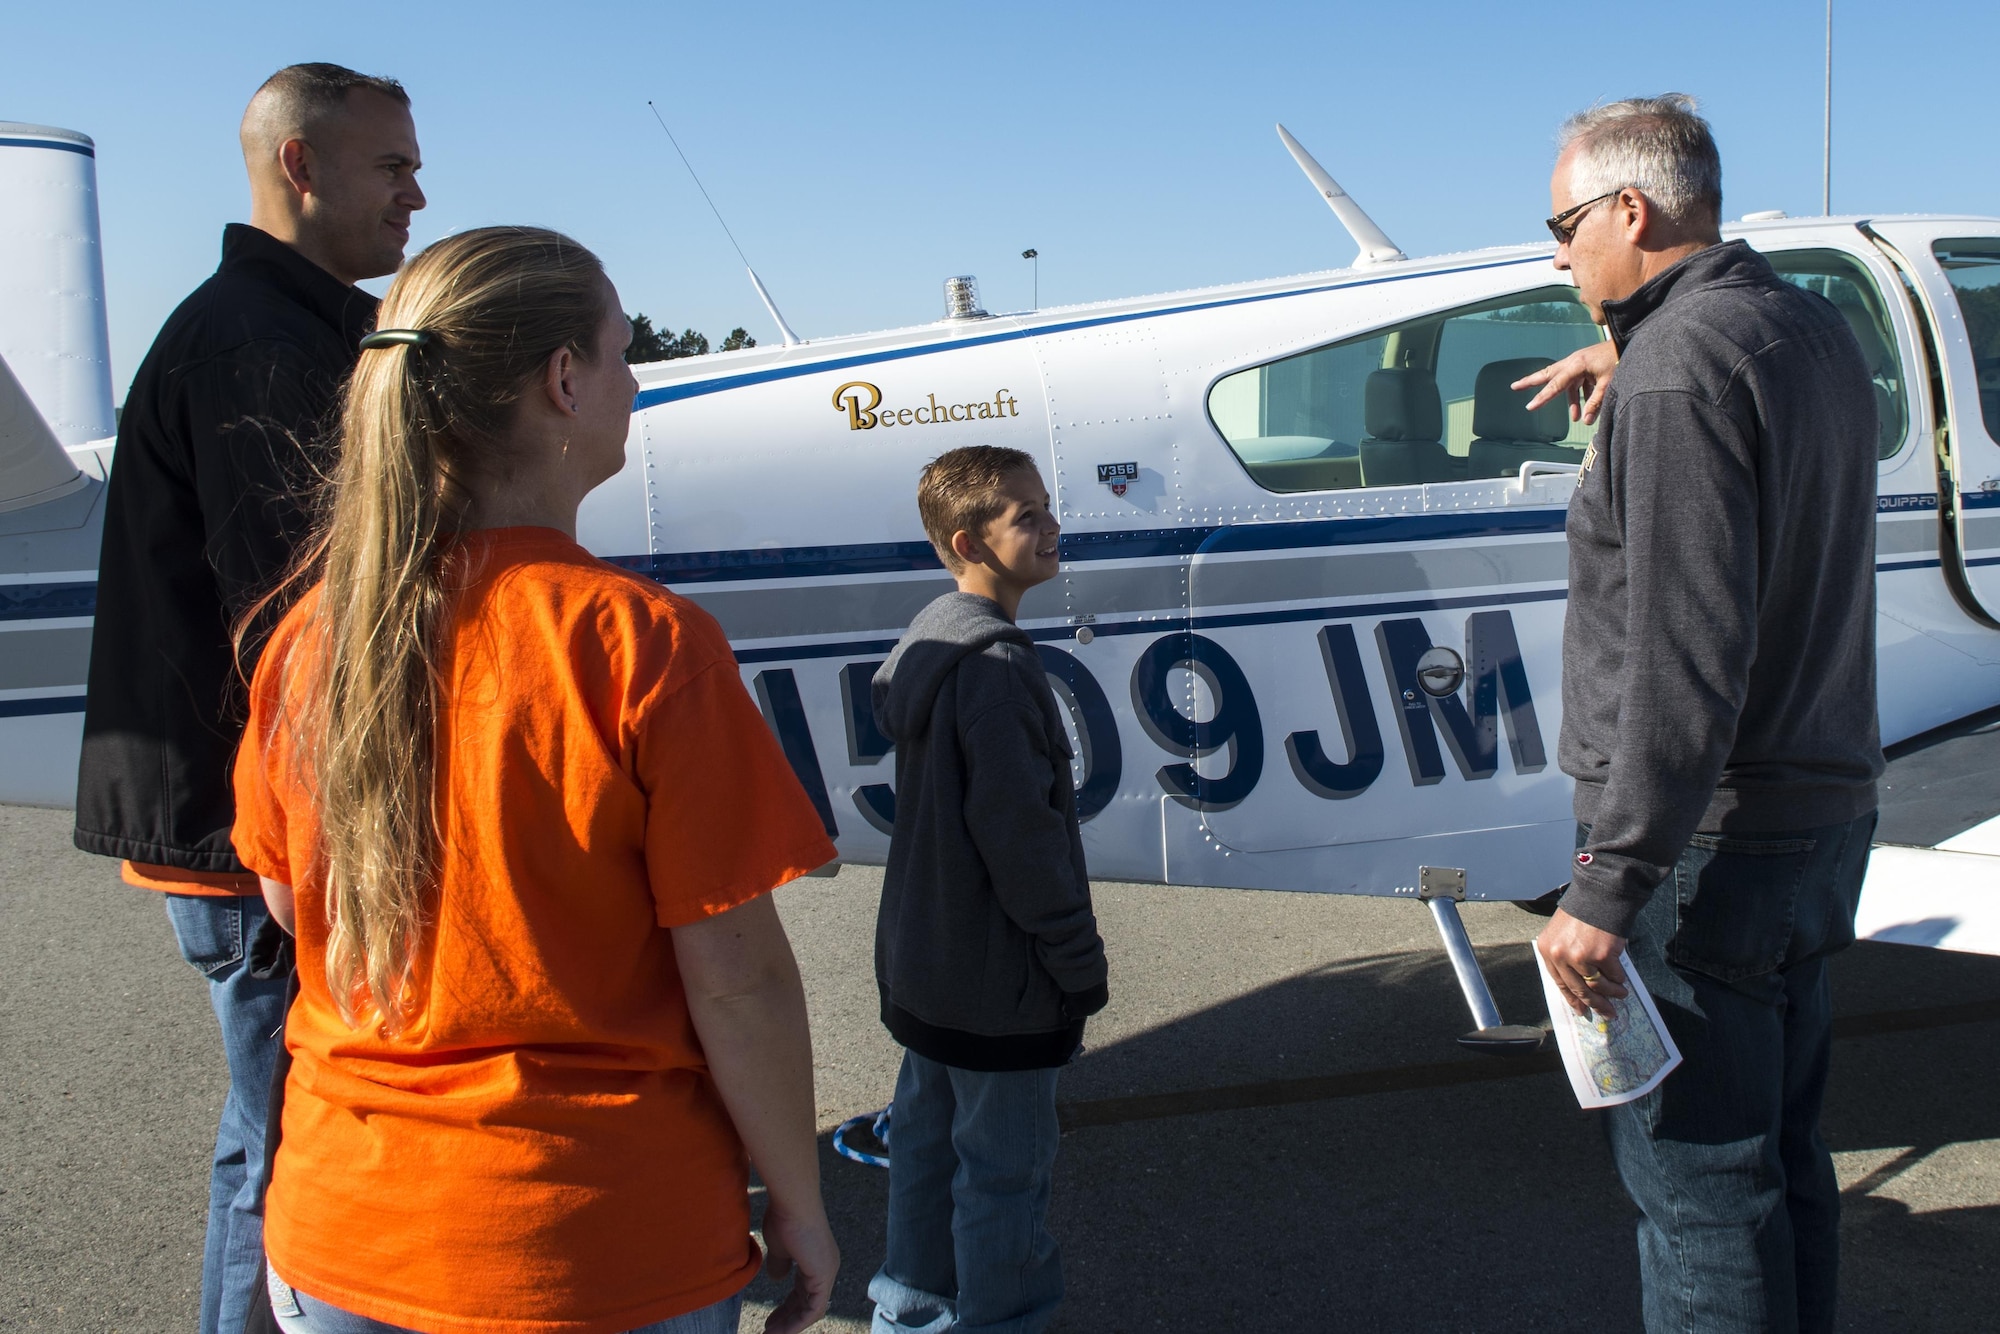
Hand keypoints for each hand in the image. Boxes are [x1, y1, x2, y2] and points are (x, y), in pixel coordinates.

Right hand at [759, 1197, 838, 1333]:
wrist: (793, 1203)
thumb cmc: (784, 1217)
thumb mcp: (778, 1246)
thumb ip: (779, 1263)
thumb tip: (776, 1277)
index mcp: (815, 1258)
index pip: (802, 1290)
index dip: (787, 1306)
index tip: (770, 1320)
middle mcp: (826, 1266)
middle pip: (806, 1301)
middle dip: (787, 1318)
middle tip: (770, 1331)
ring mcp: (827, 1271)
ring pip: (811, 1308)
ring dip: (791, 1324)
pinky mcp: (824, 1276)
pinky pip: (813, 1309)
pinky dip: (797, 1322)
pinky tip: (782, 1331)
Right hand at [1512, 340, 1618, 424]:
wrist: (1629, 342)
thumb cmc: (1619, 359)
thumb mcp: (1608, 383)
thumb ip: (1596, 402)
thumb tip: (1586, 420)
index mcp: (1576, 364)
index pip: (1555, 385)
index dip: (1542, 397)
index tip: (1530, 406)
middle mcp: (1574, 362)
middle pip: (1548, 374)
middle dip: (1531, 382)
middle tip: (1514, 386)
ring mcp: (1579, 363)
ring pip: (1564, 381)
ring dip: (1569, 400)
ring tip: (1575, 416)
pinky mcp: (1586, 366)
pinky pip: (1578, 383)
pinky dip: (1581, 395)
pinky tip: (1588, 408)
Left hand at [1535, 908, 1630, 1016]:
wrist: (1600, 895)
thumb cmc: (1583, 913)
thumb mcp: (1562, 934)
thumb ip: (1565, 957)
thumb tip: (1581, 985)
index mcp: (1547, 950)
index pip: (1560, 983)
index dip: (1573, 999)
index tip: (1582, 1010)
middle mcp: (1560, 956)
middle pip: (1579, 989)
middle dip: (1595, 1004)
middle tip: (1607, 1012)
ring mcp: (1580, 957)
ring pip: (1598, 986)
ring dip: (1612, 993)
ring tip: (1621, 994)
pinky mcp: (1601, 956)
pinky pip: (1613, 975)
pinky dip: (1619, 979)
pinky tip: (1622, 979)